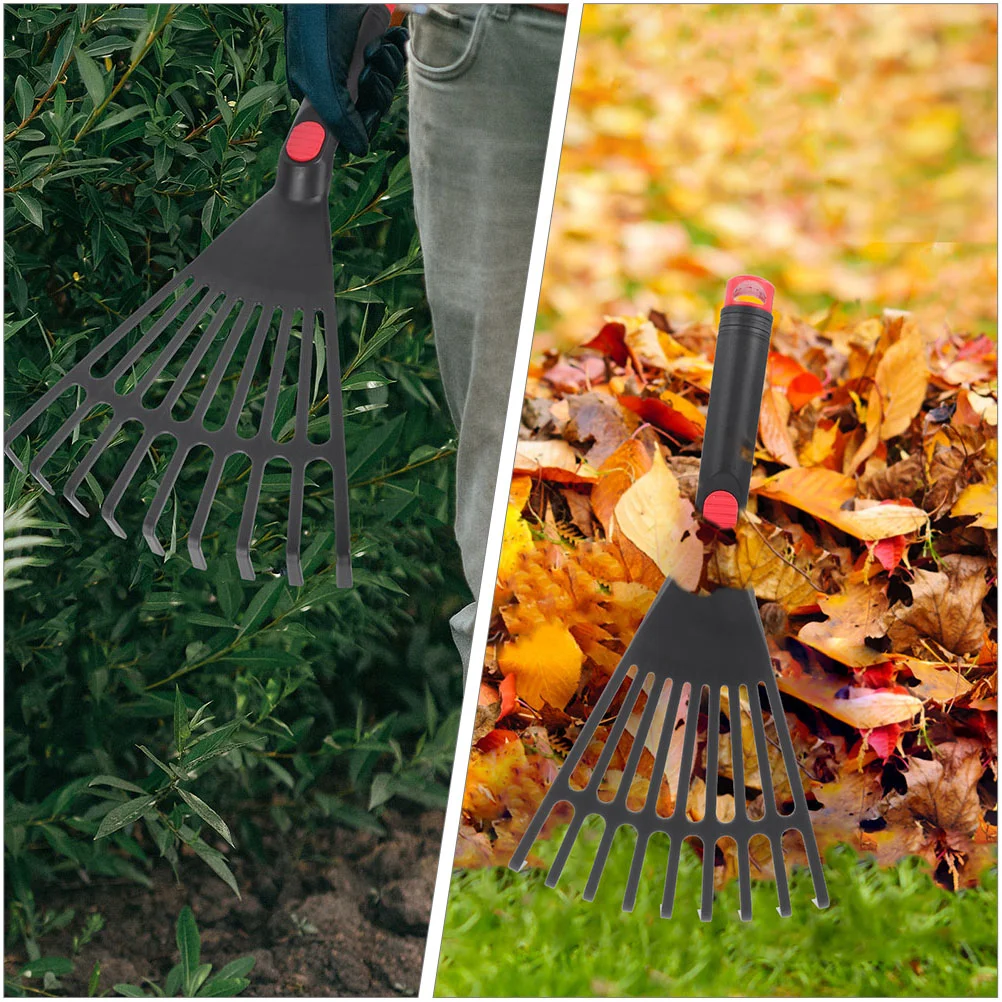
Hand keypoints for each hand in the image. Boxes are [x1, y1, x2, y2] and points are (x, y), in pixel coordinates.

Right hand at [284, 5, 407, 155]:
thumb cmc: (318, 25)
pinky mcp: (378, 33)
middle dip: (378, 86)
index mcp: (323, 89)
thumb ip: (338, 119)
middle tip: (367, 68)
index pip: (356, 119)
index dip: (366, 115)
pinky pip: (399, 53)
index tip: (365, 102)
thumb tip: (358, 149)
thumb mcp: (322, 79)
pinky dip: (397, 47)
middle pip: (376, 100)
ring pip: (389, 78)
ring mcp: (360, 54)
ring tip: (374, 47)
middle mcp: (342, 75)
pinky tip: (388, 37)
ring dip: (388, 65)